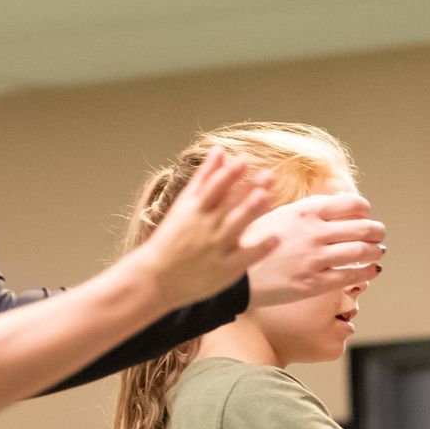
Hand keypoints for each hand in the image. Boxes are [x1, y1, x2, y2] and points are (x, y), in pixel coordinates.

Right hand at [133, 150, 277, 307]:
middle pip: (227, 205)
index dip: (228, 175)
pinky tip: (275, 239)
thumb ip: (203, 177)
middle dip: (246, 190)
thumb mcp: (184, 204)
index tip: (243, 161)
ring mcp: (214, 248)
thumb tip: (220, 149)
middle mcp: (204, 227)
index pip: (212, 188)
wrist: (154, 279)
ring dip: (249, 212)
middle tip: (267, 175)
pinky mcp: (223, 270)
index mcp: (194, 209)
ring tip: (266, 197)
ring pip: (234, 227)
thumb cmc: (171, 239)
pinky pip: (243, 257)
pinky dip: (259, 249)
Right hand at [244, 193, 386, 307]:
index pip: (351, 204)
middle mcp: (313, 232)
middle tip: (379, 234)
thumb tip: (336, 203)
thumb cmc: (256, 242)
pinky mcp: (313, 283)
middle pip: (363, 228)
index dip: (364, 209)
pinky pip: (350, 276)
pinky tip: (372, 270)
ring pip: (361, 251)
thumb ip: (308, 209)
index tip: (366, 214)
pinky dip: (367, 272)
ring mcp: (314, 258)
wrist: (238, 276)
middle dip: (376, 231)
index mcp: (305, 211)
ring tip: (377, 251)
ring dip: (375, 251)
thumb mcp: (279, 214)